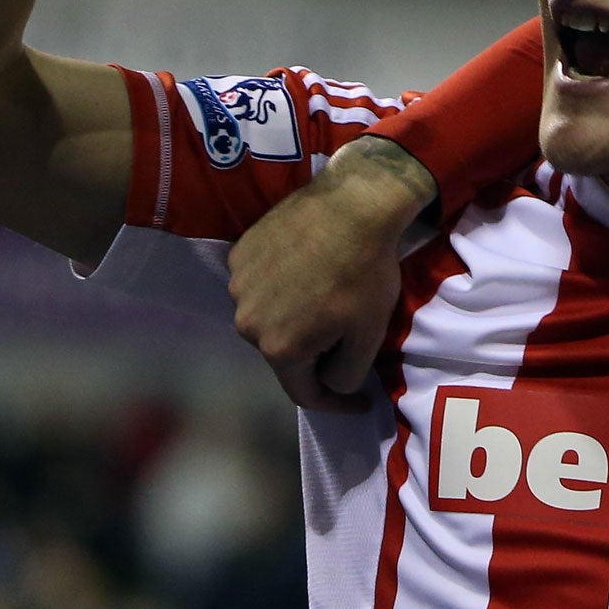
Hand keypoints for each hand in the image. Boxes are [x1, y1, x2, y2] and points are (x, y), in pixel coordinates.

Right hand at [228, 138, 437, 412]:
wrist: (352, 205)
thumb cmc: (366, 273)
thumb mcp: (369, 335)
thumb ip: (347, 374)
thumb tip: (333, 385)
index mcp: (280, 349)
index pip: (303, 394)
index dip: (335, 403)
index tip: (360, 400)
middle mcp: (248, 324)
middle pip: (284, 354)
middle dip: (315, 354)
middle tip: (346, 335)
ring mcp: (238, 287)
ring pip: (270, 318)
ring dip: (295, 317)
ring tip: (325, 297)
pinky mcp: (239, 254)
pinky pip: (261, 285)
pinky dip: (282, 286)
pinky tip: (306, 269)